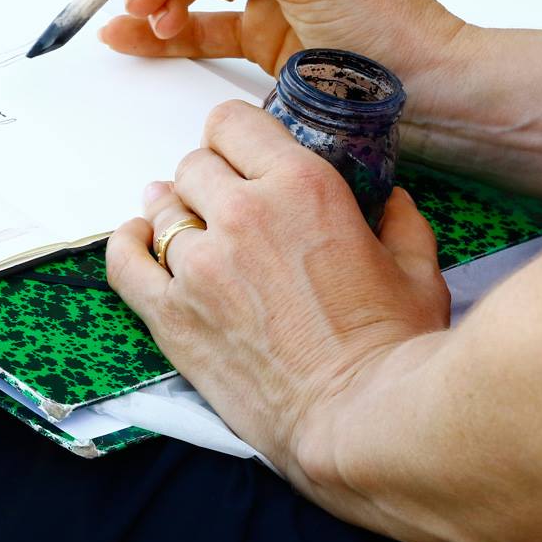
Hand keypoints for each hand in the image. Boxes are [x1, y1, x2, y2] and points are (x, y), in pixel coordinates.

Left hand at [104, 100, 449, 471]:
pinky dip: (128, 244)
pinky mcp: (172, 314)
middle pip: (195, 164)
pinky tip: (139, 240)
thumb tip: (392, 200)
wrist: (361, 419)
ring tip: (185, 223)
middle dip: (209, 178)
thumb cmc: (396, 349)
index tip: (241, 154)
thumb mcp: (416, 269)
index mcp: (302, 186)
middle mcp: (243, 213)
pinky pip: (125, 261)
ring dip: (173, 211)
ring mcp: (200, 265)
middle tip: (223, 201)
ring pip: (162, 207)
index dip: (234, 136)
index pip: (233, 123)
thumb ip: (399, 221)